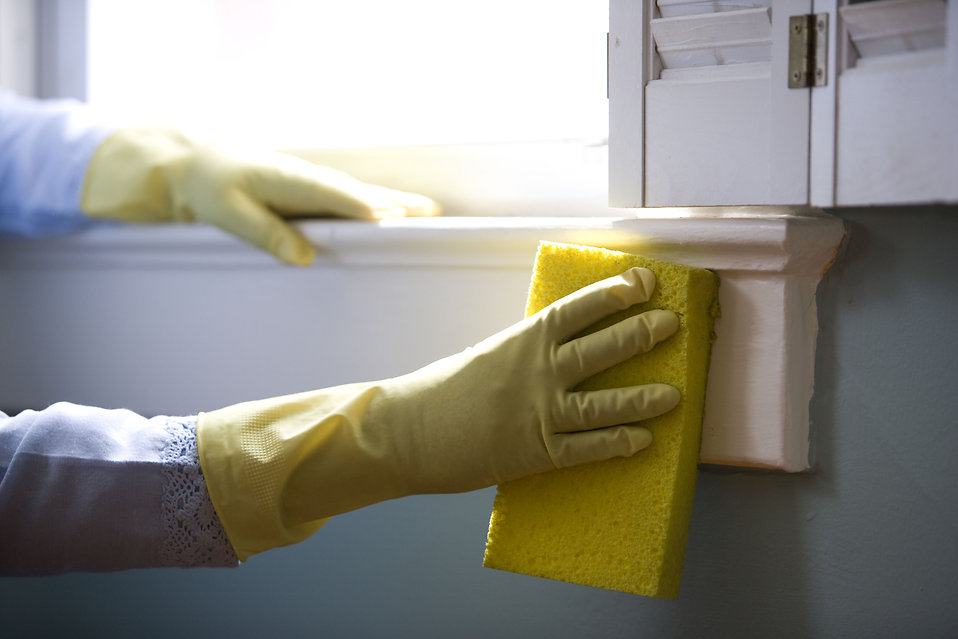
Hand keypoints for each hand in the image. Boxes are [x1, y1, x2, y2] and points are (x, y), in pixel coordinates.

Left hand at [82, 128, 439, 264]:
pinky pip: (348, 198)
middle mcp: (306, 177)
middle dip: (392, 201)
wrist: (197, 163)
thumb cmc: (211, 186)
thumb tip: (303, 256)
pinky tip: (392, 213)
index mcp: (286, 179)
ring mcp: (311, 182)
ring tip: (425, 211)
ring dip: (391, 201)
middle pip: (355, 191)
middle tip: (428, 211)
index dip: (358, 204)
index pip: (329, 193)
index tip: (386, 215)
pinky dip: (374, 204)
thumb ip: (265, 232)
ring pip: (357, 193)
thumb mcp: (227, 213)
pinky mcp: (311, 191)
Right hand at [197, 267, 680, 558]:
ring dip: (643, 396)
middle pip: (602, 348)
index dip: (614, 293)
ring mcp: (539, 412)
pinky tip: (644, 442)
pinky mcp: (536, 452)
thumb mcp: (488, 356)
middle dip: (642, 333)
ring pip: (604, 401)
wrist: (406, 432)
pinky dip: (617, 444)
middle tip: (672, 324)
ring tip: (675, 393)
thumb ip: (527, 351)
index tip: (645, 281)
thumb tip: (564, 345)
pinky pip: (587, 448)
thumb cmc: (443, 391)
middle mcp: (536, 371)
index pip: (577, 309)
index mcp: (522, 340)